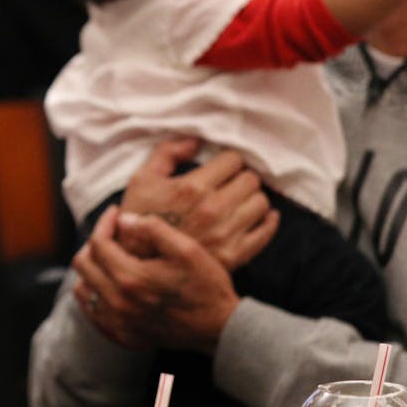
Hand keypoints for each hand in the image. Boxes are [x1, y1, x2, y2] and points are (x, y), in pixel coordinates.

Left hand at [73, 206, 239, 352]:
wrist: (219, 328)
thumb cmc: (207, 286)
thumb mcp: (186, 249)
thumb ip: (153, 229)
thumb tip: (125, 220)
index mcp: (130, 278)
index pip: (98, 243)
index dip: (104, 222)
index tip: (115, 213)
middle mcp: (118, 303)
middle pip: (83, 265)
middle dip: (94, 242)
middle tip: (113, 234)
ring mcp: (118, 323)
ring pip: (82, 290)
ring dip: (92, 269)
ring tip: (110, 257)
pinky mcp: (123, 335)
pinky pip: (93, 313)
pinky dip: (95, 294)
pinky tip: (112, 284)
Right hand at [121, 140, 278, 271]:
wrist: (139, 266)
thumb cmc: (140, 219)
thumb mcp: (142, 180)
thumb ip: (167, 153)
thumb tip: (195, 140)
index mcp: (192, 188)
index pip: (233, 159)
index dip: (227, 161)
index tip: (222, 168)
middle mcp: (212, 209)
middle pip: (251, 179)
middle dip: (241, 178)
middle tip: (232, 184)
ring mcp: (226, 234)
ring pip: (261, 203)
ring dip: (251, 198)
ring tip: (240, 201)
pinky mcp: (234, 255)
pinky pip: (266, 232)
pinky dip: (268, 221)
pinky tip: (260, 216)